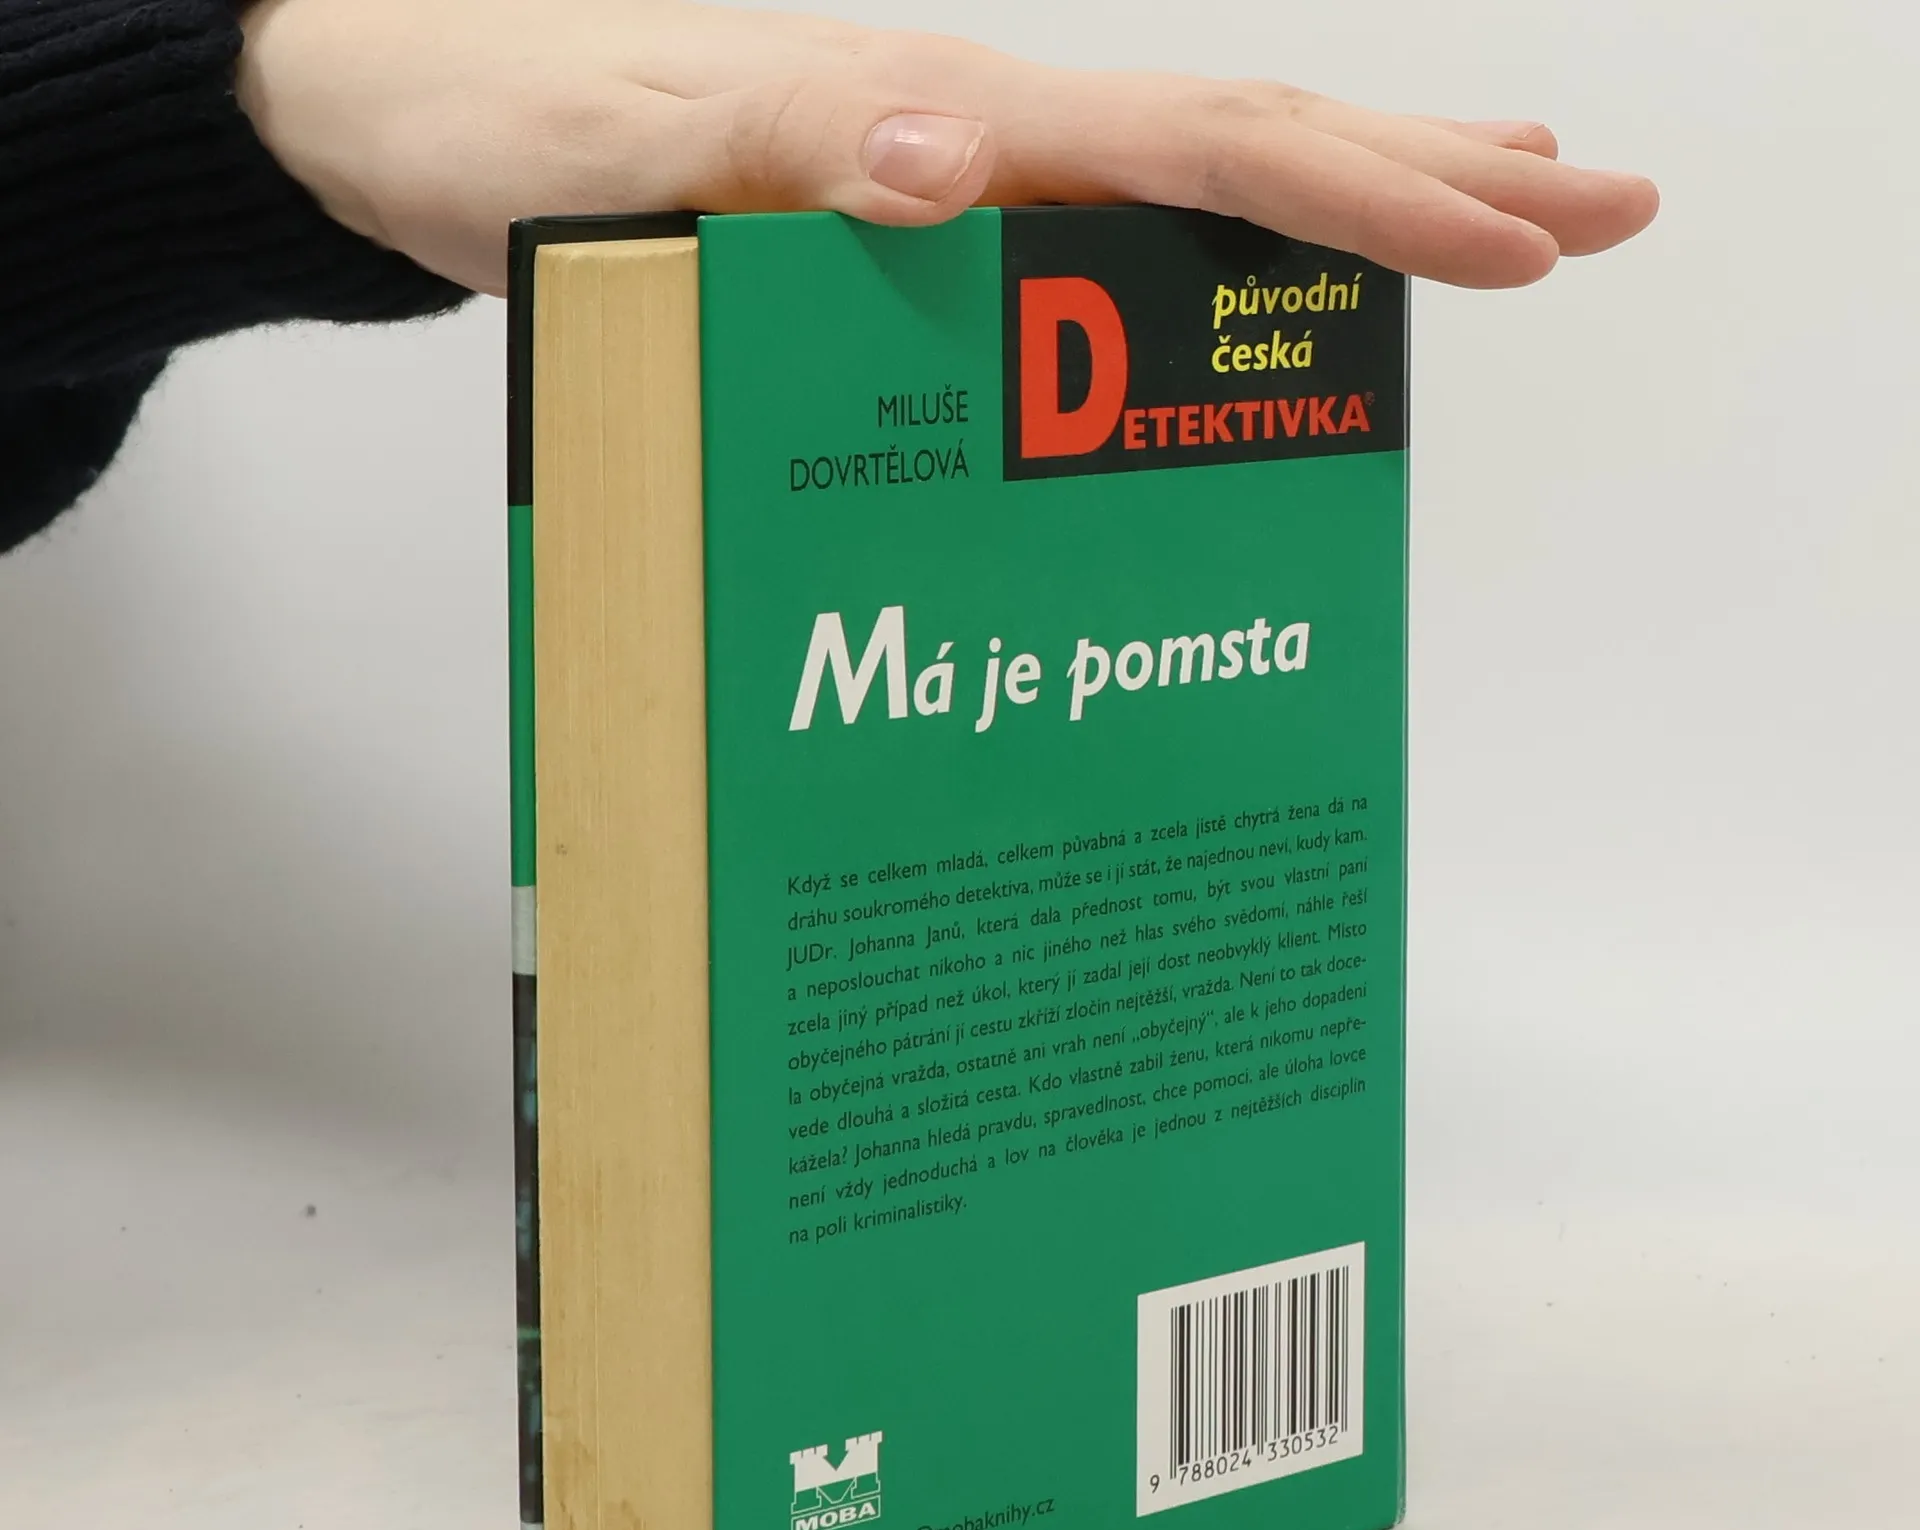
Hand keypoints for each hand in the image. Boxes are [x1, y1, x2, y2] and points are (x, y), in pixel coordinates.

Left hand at [236, 0, 1657, 296]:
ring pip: (1188, 180)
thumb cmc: (487, 117)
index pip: (1201, 149)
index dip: (1369, 198)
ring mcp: (945, 179)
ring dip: (1352, 201)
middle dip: (1429, 179)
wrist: (391, 99)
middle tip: (1604, 207)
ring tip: (1497, 217)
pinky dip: (1207, 255)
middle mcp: (965, 140)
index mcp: (935, 124)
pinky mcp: (903, 224)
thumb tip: (959, 159)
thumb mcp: (618, 144)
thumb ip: (784, 148)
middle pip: (1241, 143)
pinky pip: (1092, 239)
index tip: (1525, 235)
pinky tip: (1252, 283)